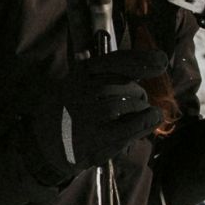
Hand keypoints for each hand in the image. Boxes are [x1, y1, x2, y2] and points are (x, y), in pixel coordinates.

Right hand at [18, 49, 170, 185]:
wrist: (42, 145)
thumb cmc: (65, 112)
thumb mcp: (75, 83)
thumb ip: (104, 72)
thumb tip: (151, 60)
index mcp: (79, 74)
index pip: (116, 62)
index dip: (142, 60)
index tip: (162, 61)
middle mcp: (82, 90)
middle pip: (126, 83)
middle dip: (138, 92)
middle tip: (138, 101)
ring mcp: (89, 114)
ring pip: (130, 102)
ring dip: (141, 107)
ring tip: (141, 112)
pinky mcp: (97, 139)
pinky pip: (131, 126)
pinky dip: (146, 121)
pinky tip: (152, 118)